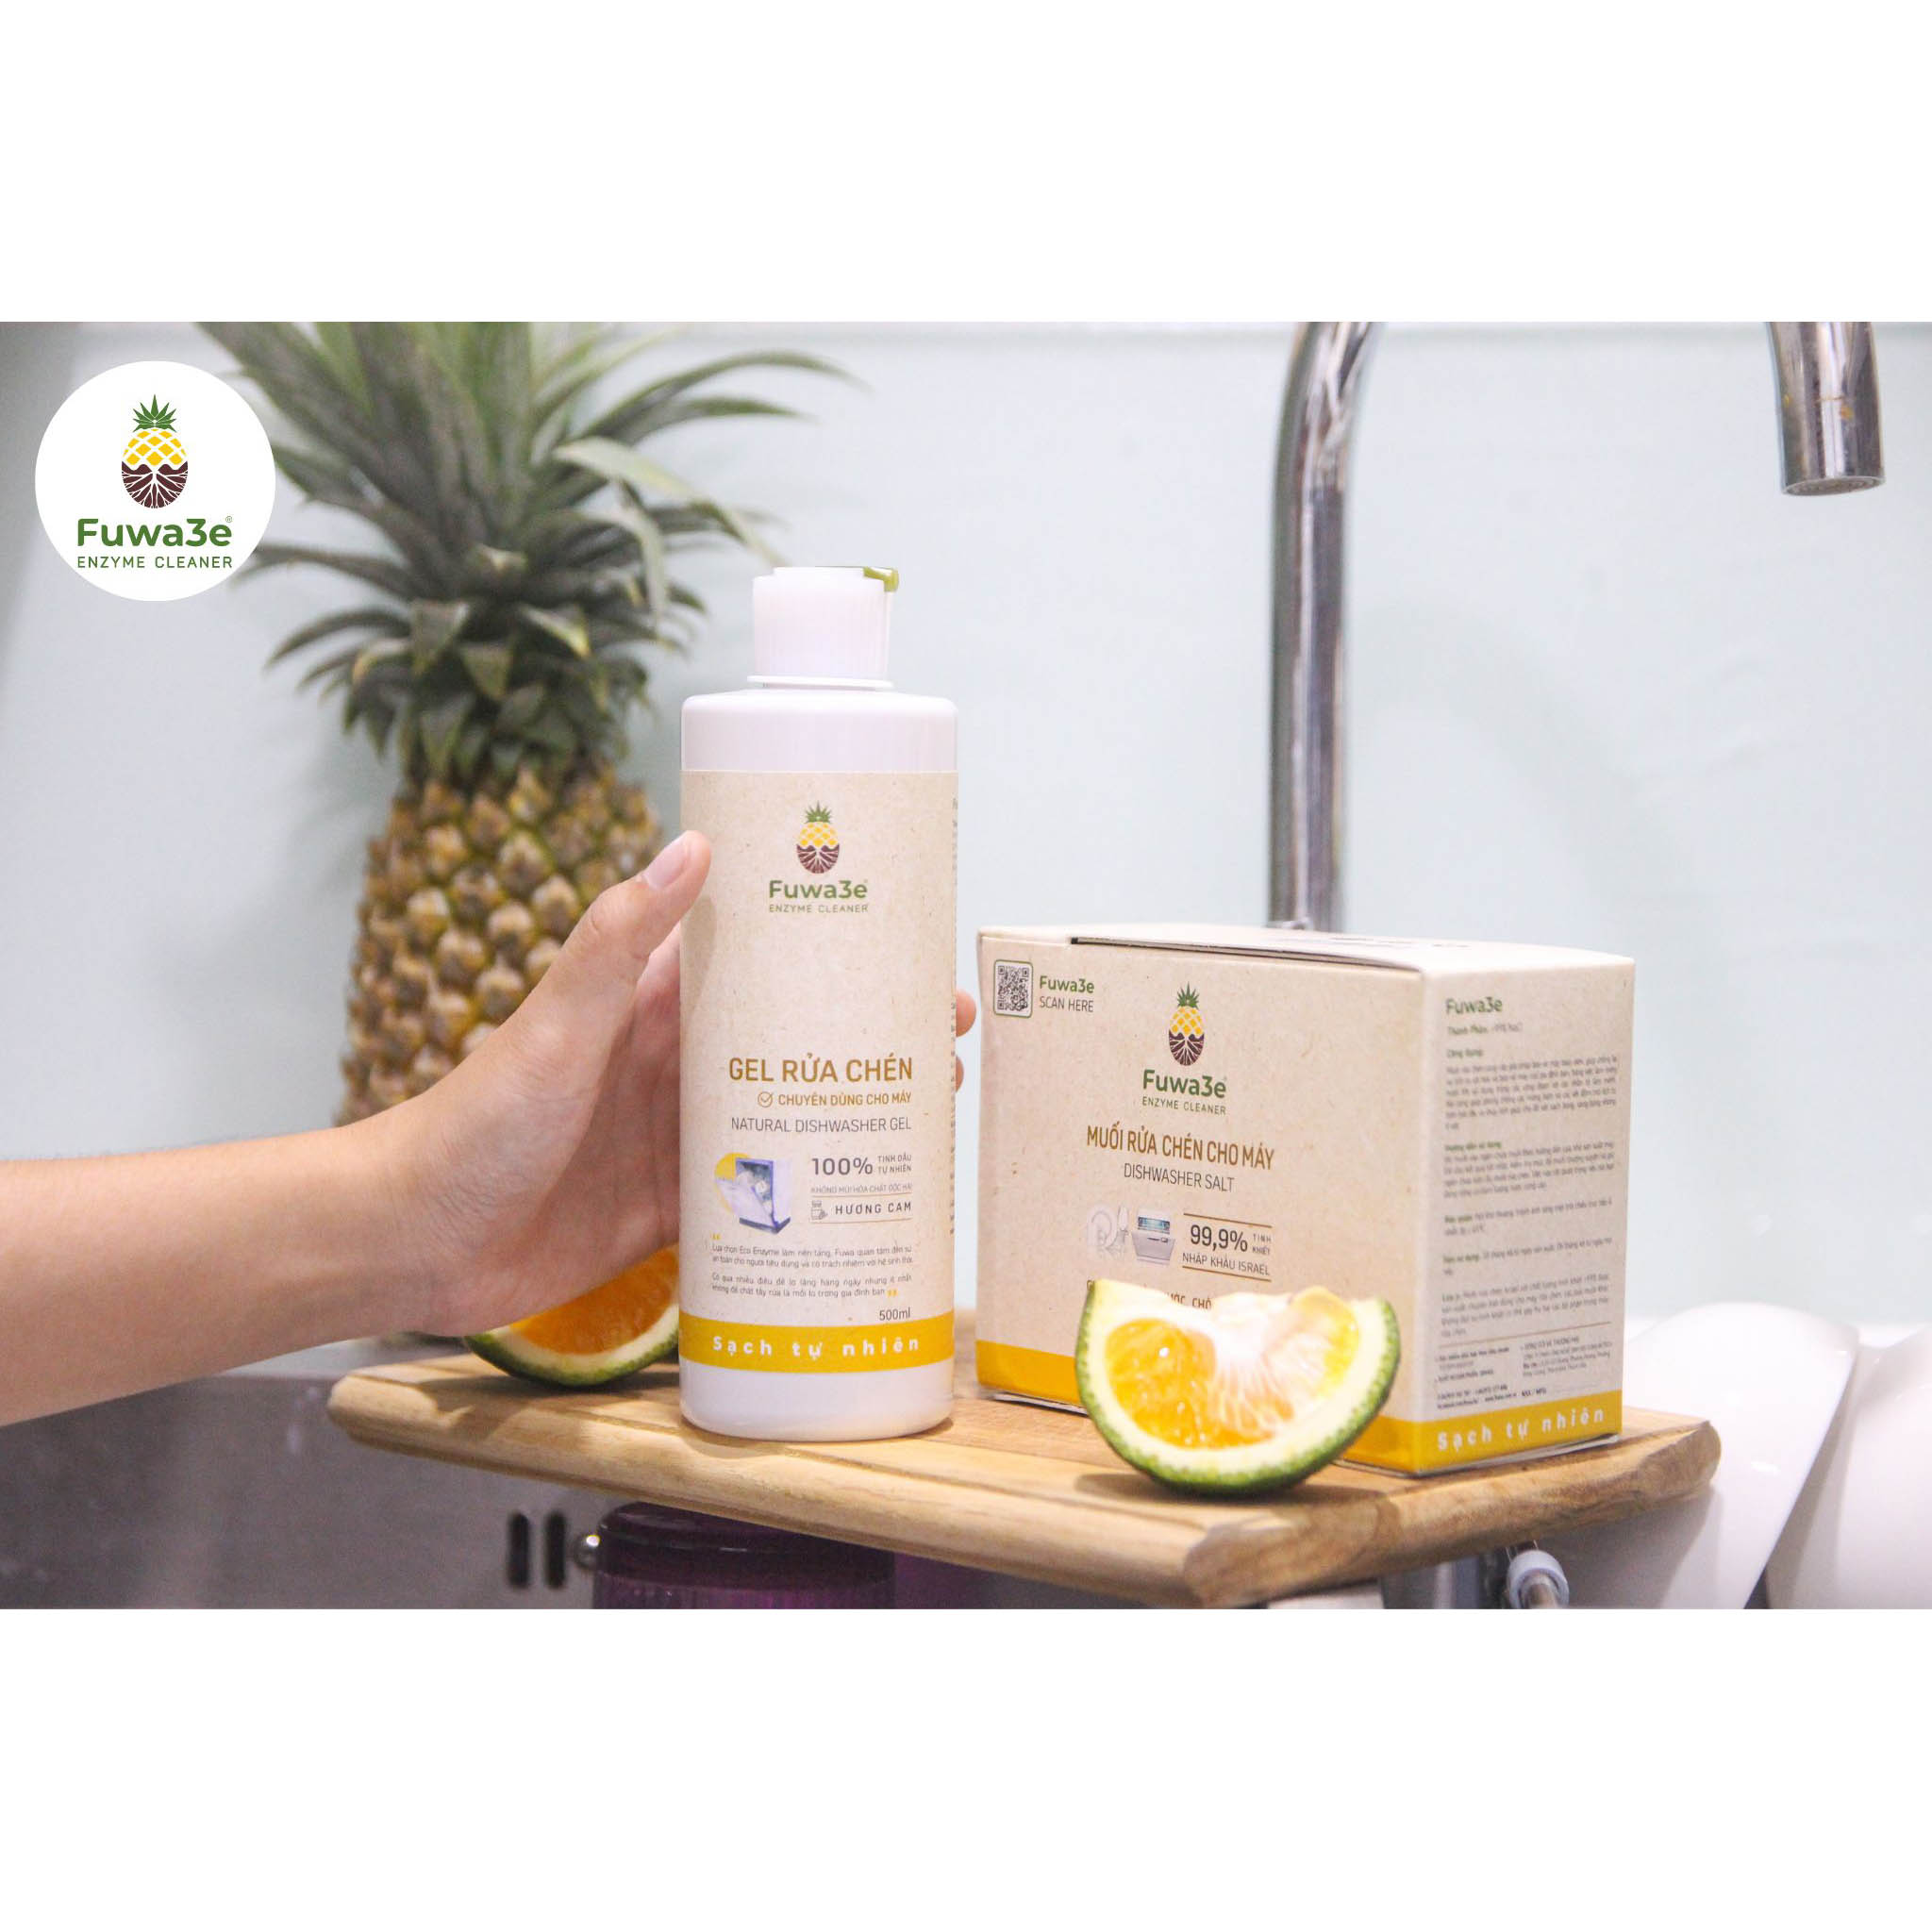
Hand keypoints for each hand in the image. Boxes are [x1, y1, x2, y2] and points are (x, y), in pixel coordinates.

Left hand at [377, 832, 977, 1335]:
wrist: (413, 1243)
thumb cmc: (475, 1122)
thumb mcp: (556, 1024)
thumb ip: (617, 940)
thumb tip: (694, 843)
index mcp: (645, 1004)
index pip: (750, 954)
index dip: (822, 939)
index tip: (898, 931)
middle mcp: (669, 1062)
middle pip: (787, 1033)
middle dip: (865, 1027)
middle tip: (947, 1031)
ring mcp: (674, 1135)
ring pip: (785, 1108)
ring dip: (853, 1103)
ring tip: (933, 1103)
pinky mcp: (670, 1205)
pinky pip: (757, 1190)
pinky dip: (811, 1185)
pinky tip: (872, 1189)